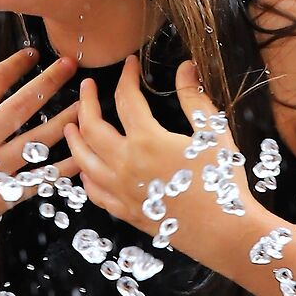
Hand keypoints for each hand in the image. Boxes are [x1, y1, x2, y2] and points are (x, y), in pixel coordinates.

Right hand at [0, 48, 79, 253]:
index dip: (14, 66)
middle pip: (20, 105)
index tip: (33, 53)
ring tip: (84, 106)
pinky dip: (61, 169)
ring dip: (64, 121)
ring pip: (36, 140)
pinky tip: (80, 156)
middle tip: (71, 64)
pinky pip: (38, 179)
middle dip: (49, 81)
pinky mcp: (0, 196)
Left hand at [64, 55, 259, 259]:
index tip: (129, 65)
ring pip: (83, 160)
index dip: (126, 77)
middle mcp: (126, 164)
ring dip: (74, 139)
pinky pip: (94, 192)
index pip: (126, 98)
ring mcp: (121, 190)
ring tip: (71, 126)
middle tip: (86, 88)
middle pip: (91, 127)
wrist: (224, 230)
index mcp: (147, 140)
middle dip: (85, 102)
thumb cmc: (222, 181)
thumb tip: (186, 68)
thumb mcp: (213, 133)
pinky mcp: (125, 211)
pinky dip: (85, 176)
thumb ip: (194, 98)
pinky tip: (86, 169)